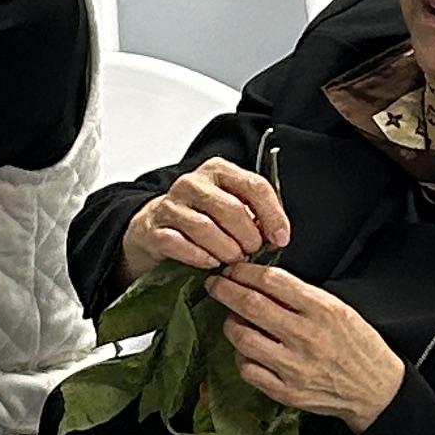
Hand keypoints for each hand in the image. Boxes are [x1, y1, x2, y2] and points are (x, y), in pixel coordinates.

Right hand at [122, 158, 288, 288]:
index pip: (255, 186)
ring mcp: (170, 205)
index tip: (281, 239)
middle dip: (249, 237)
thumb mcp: (231, 209)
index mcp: (218, 171)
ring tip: (232, 260)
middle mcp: (192, 183)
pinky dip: (200, 257)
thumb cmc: (201, 220)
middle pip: (232, 209)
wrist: (154, 229)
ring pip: (206, 228)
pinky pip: (179, 244)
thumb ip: (255, 216)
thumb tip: (277, 237)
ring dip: (226, 250)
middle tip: (251, 253)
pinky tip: (210, 263)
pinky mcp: (153, 229)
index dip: (273, 215)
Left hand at [215, 261, 403, 428]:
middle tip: (215, 285)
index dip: (245, 271)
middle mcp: (306, 337)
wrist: (376, 389)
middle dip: (225, 290)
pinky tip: (249, 349)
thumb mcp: (339, 309)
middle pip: (250, 306)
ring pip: (243, 338)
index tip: (234, 269)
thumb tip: (261, 281)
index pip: (272, 281)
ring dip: (231, 323)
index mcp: (323, 310)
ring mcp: (295, 367)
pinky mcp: (287, 392)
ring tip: (234, 318)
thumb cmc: (358, 345)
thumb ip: (302, 296)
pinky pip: (248, 369)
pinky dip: (242, 355)